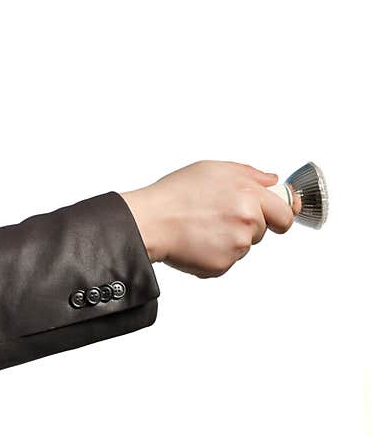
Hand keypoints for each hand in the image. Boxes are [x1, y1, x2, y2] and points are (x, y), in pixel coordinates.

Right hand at [120, 160, 300, 277]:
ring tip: (200, 228)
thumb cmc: (174, 195)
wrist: (149, 222)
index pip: (285, 212)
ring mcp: (237, 245)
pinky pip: (225, 262)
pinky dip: (212, 255)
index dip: (280, 216)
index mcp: (250, 194)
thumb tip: (271, 180)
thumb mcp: (212, 169)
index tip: (276, 218)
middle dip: (247, 227)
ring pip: (242, 247)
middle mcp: (248, 220)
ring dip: (227, 241)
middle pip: (262, 232)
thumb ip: (249, 174)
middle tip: (218, 220)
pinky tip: (195, 242)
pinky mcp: (222, 265)